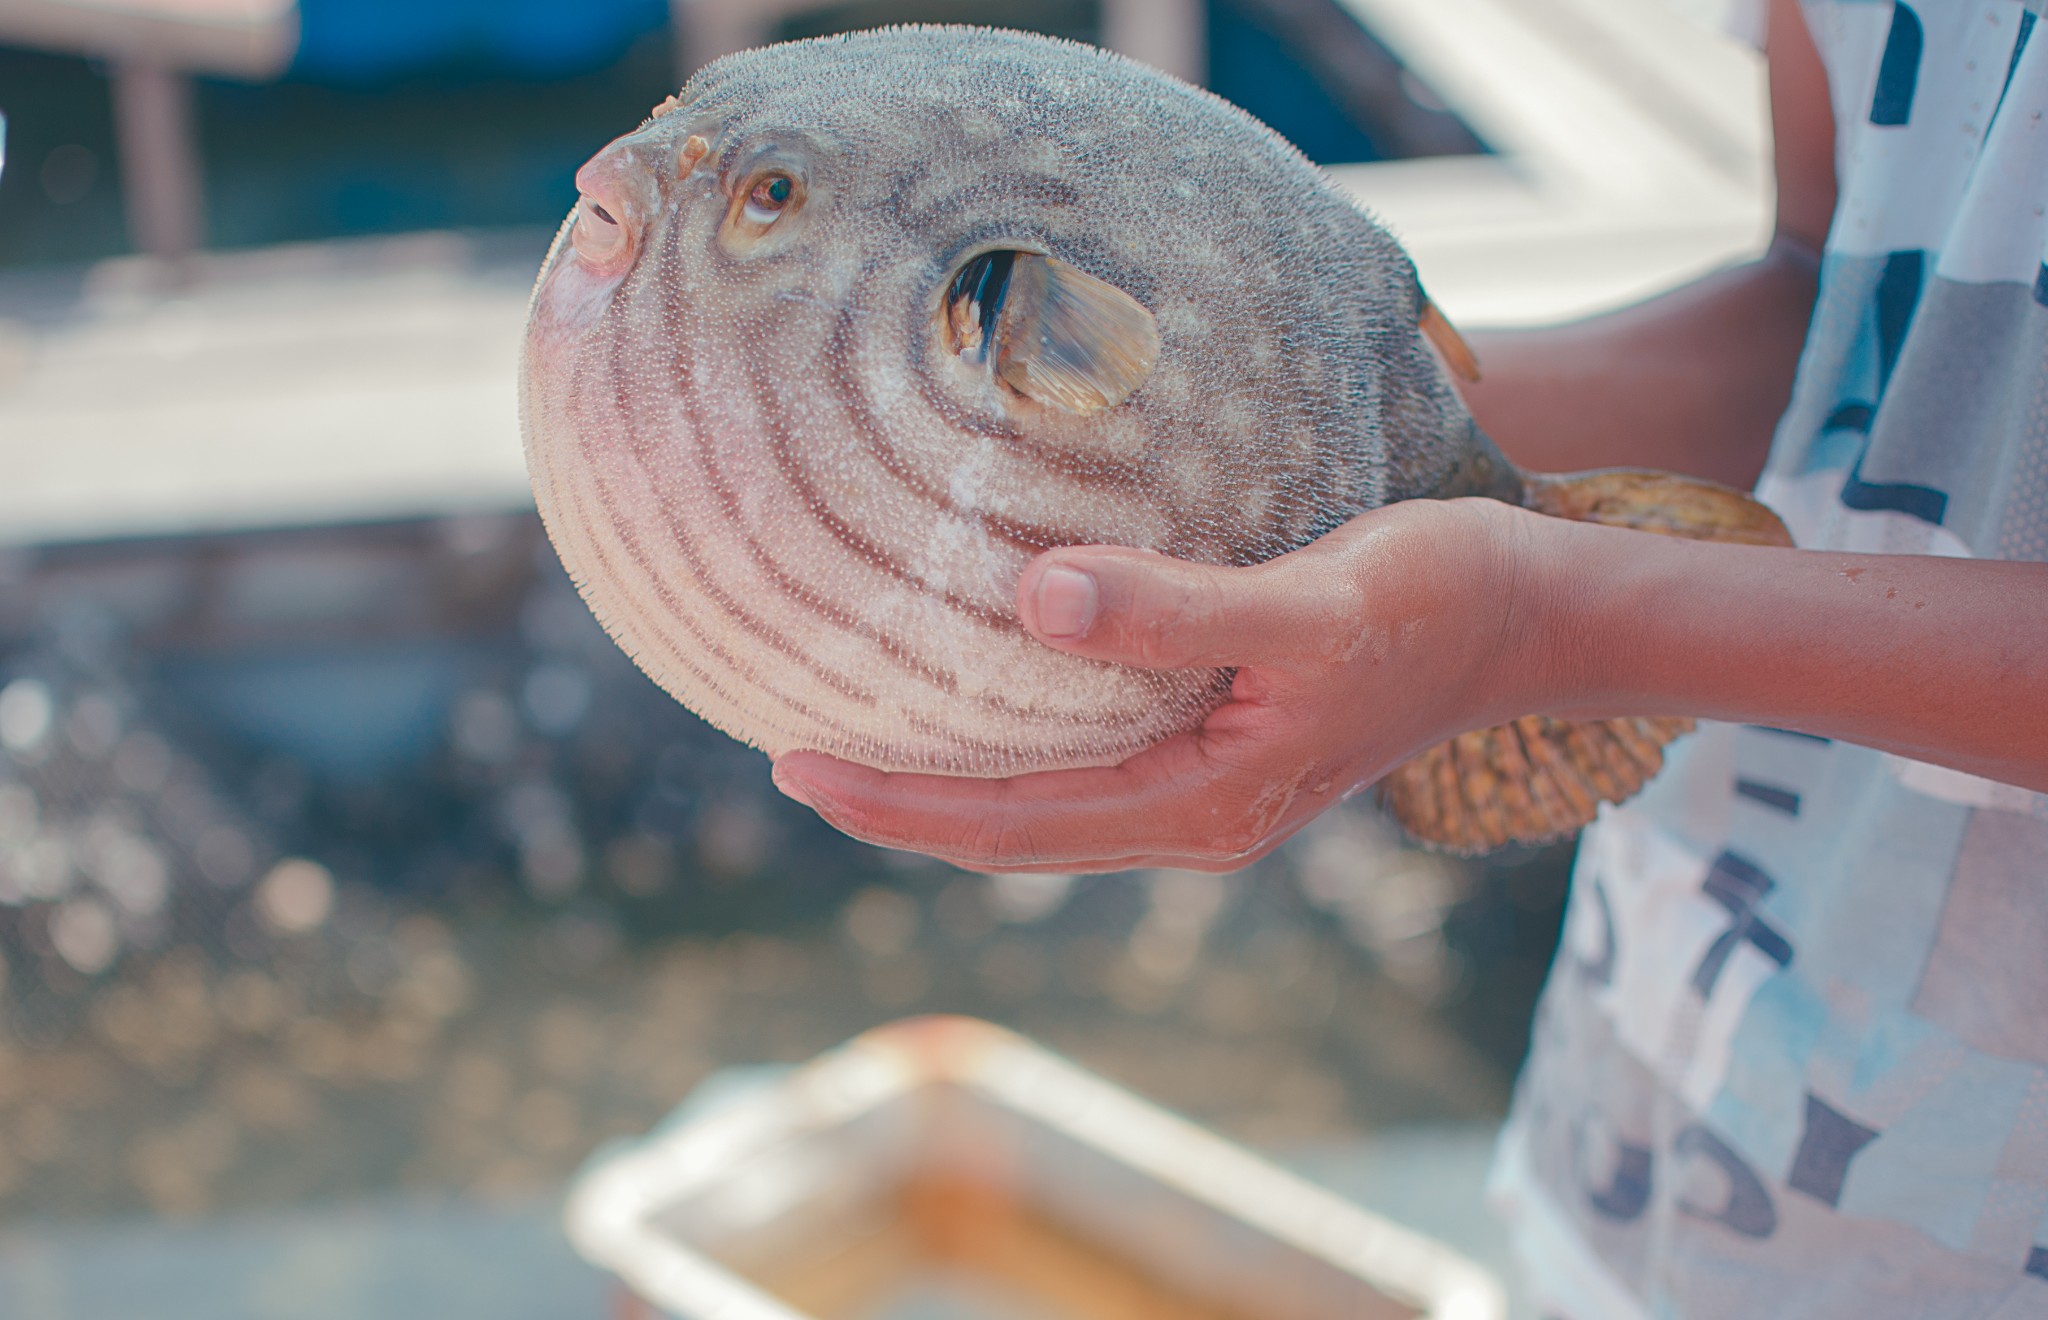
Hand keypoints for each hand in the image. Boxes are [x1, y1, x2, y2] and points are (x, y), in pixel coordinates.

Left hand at [770, 498, 1550, 872]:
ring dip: (950, 781)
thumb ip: (1172, 610)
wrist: (1540, 615)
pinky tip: (980, 694)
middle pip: (1012, 832)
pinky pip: (1088, 761)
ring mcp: (1211, 787)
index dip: (895, 803)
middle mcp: (1196, 816)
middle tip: (786, 753)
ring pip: (1047, 802)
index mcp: (1203, 808)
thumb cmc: (1436, 600)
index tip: (789, 763)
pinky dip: (1015, 743)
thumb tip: (1029, 602)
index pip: (1009, 824)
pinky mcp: (1226, 743)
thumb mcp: (1307, 603)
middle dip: (899, 804)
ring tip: (858, 736)